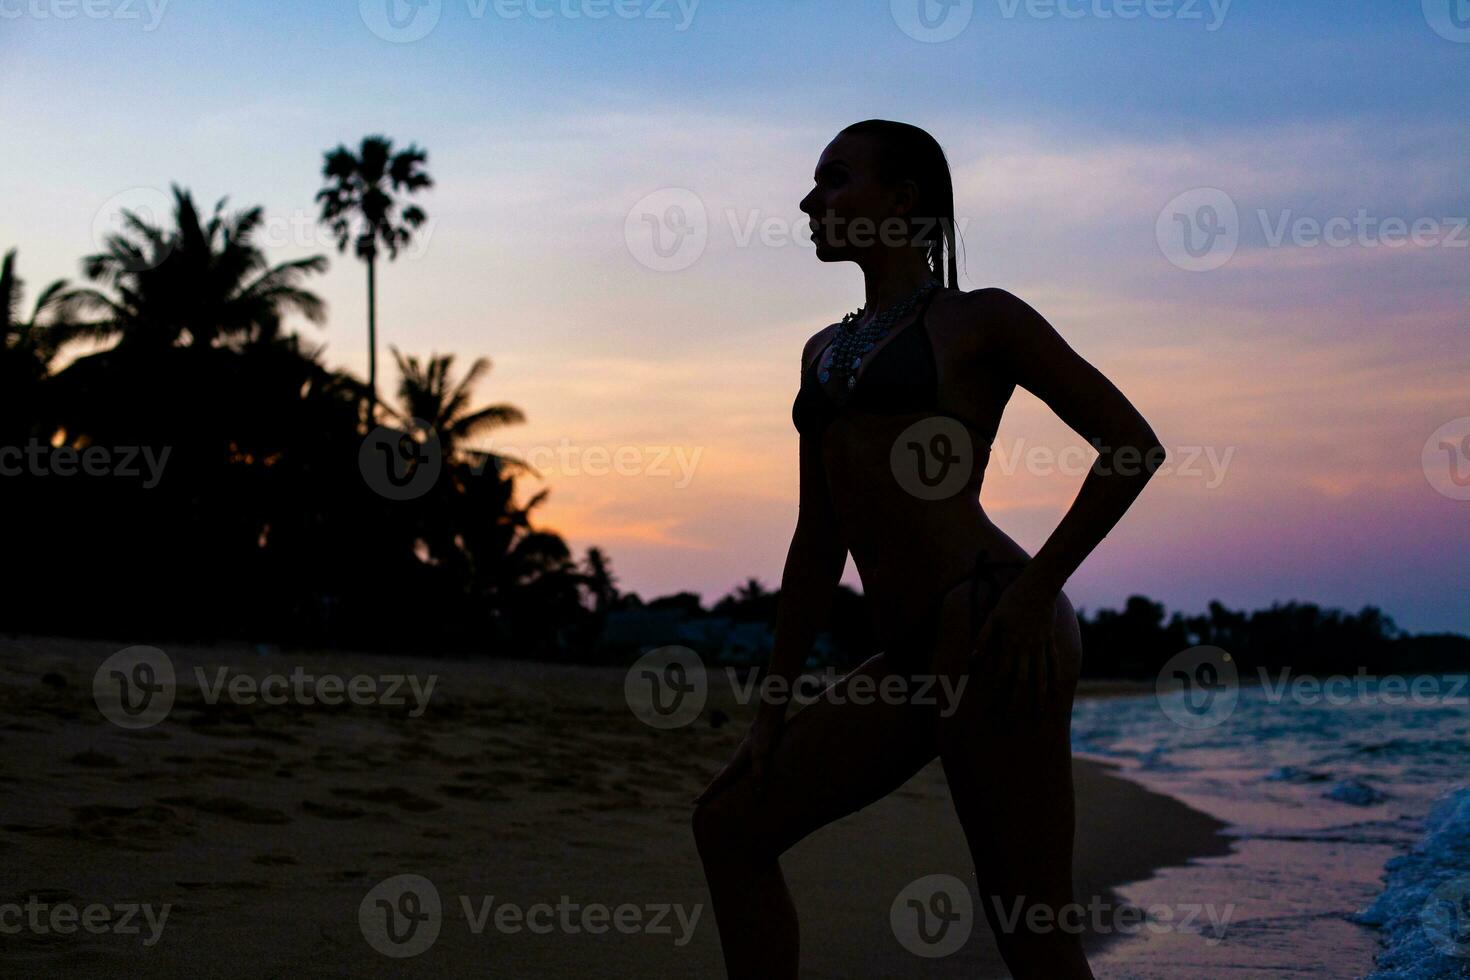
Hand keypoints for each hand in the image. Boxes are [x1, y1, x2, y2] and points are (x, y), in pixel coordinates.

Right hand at [693, 711, 782, 805]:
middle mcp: (736, 761)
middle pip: (719, 779)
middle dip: (710, 790)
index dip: (707, 793)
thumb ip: (759, 776)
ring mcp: (742, 756)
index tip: (694, 803)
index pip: (718, 782)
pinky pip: (738, 770)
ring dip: (721, 784)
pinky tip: (739, 778)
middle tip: (698, 801)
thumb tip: (757, 797)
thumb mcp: (762, 757)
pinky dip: (734, 778)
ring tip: (716, 793)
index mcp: (735, 764)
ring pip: (728, 774)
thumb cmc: (765, 735)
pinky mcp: (751, 753)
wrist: (768, 716)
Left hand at [969, 578, 1061, 716]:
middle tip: (1010, 723)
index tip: (992, 711)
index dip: (997, 694)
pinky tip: (1054, 695)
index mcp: (1010, 644)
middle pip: (1021, 682)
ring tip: (1036, 716)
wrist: (1038, 586)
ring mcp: (1041, 647)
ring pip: (1040, 678)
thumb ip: (984, 638)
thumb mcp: (993, 616)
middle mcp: (1027, 649)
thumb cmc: (1011, 600)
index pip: (1002, 676)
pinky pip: (1054, 665)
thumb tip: (972, 659)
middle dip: (1015, 704)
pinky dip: (1054, 681)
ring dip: (1037, 699)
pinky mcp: (1051, 643)